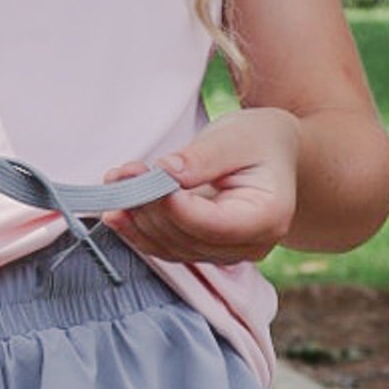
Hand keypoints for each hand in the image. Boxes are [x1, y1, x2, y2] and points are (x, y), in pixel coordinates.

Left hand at [101, 108, 300, 265]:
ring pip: (172, 247)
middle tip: (122, 174)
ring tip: (115, 185)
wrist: (273, 154)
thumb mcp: (236, 137)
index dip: (174, 207)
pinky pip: (167, 247)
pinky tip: (116, 211)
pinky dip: (139, 230)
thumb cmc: (259, 140)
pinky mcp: (205, 250)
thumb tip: (165, 173)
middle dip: (149, 207)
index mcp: (268, 216)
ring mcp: (227, 252)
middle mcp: (251, 244)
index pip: (213, 224)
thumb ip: (202, 157)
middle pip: (188, 238)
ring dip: (137, 219)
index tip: (145, 179)